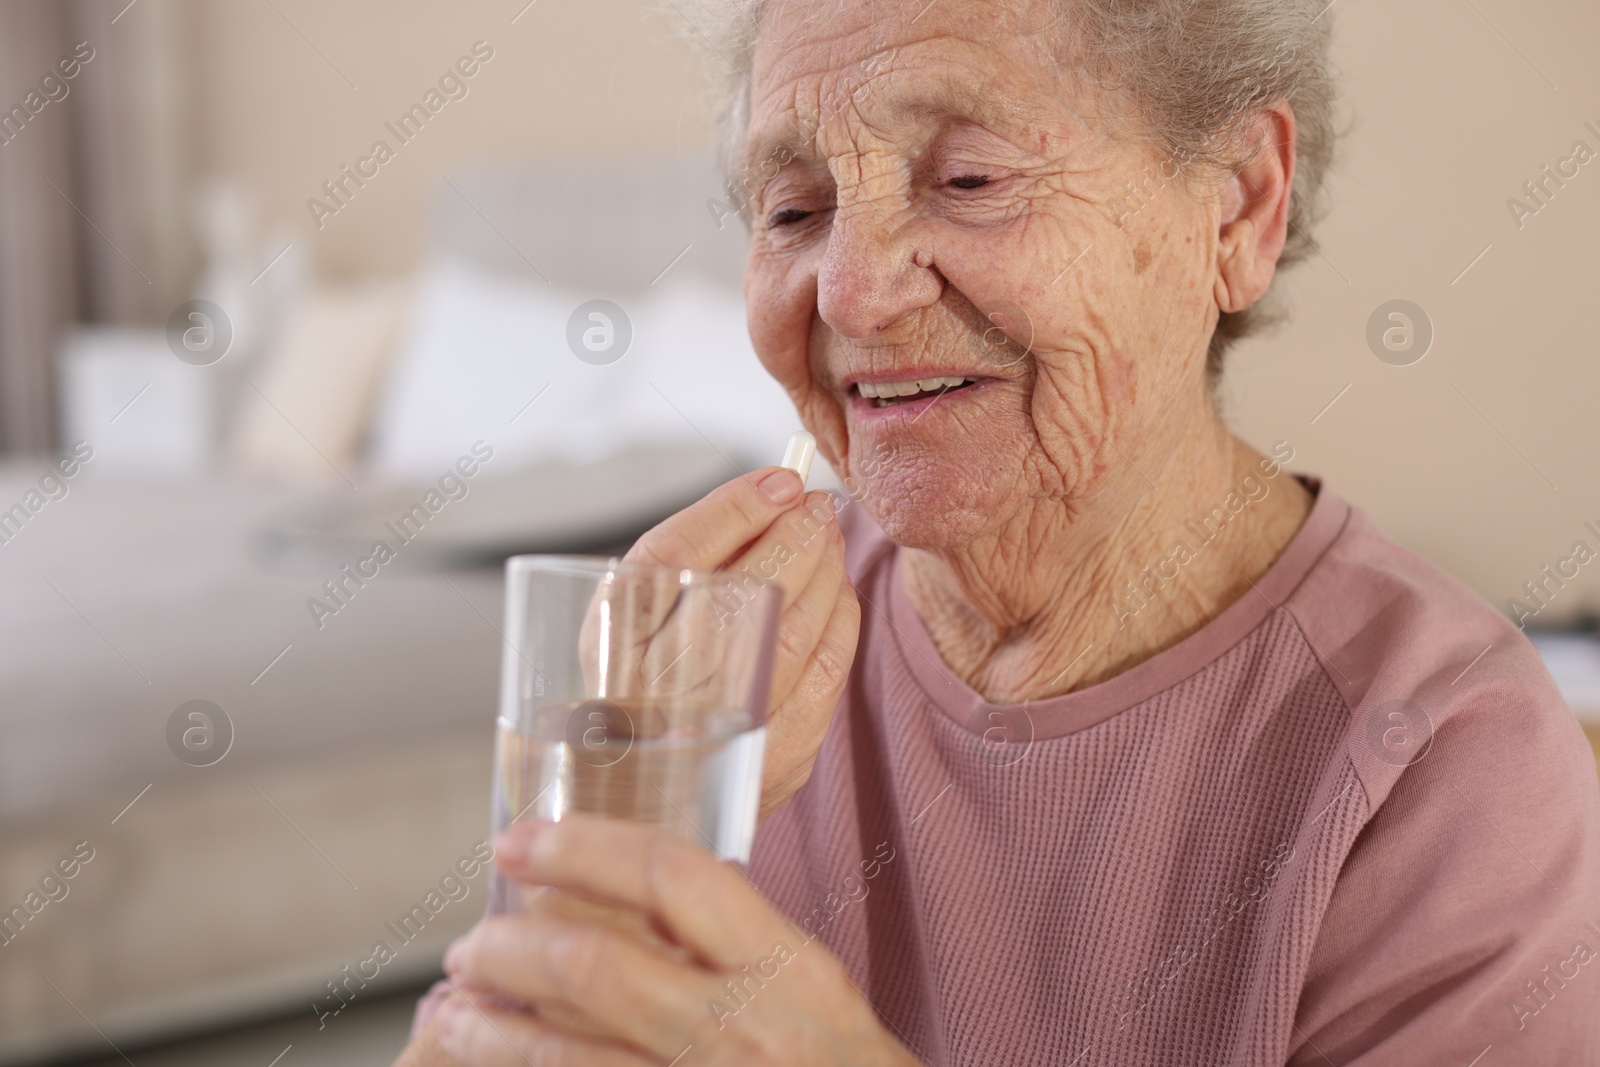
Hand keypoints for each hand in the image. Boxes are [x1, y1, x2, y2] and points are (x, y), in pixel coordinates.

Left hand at [430, 817, 918, 1065]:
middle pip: (599, 968)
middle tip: (467, 942)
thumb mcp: (825, 1001)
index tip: (523, 840)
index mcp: (791, 970)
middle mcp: (747, 1029)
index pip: (676, 878)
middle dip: (511, 948)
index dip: (586, 848)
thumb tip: (650, 903)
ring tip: (449, 1011)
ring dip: (491, 1031)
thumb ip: (748, 951)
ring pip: (568, 1055)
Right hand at [624, 467, 858, 818]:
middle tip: (817, 507)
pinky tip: (837, 595)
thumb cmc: (645, 685)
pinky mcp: (770, 762)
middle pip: (742, 594)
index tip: (781, 480)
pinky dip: (840, 623)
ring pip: (794, 634)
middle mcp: (654, 697)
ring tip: (828, 542)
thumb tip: (779, 490)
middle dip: (795, 537)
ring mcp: (715, 737)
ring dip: (826, 574)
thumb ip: (694, 552)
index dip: (736, 509)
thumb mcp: (636, 613)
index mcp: (608, 645)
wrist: (644, 799)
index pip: (673, 558)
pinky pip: (824, 677)